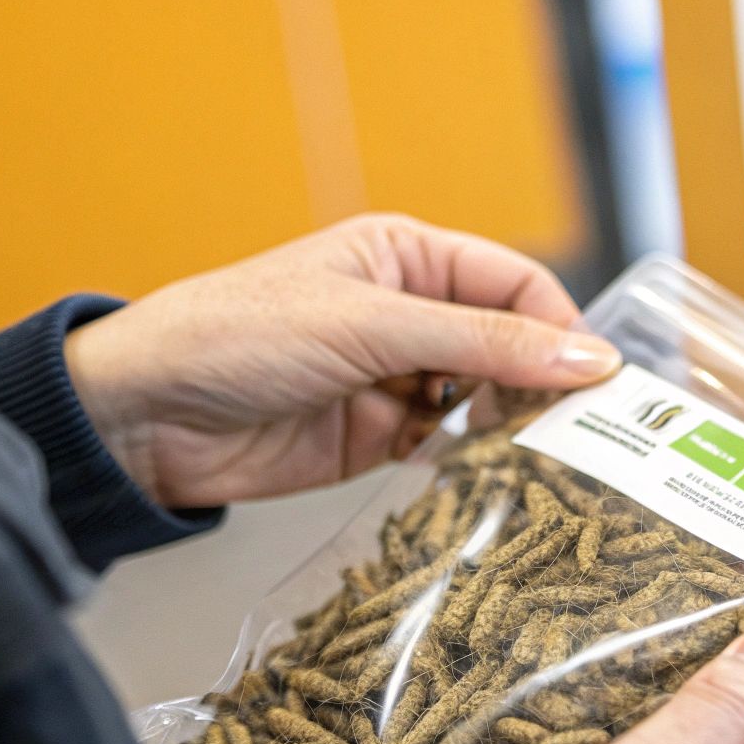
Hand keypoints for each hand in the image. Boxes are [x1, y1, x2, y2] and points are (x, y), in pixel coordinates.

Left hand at [62, 214, 619, 506]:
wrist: (145, 417)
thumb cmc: (239, 336)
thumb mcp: (370, 326)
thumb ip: (482, 343)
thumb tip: (588, 357)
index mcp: (410, 257)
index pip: (516, 286)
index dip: (561, 331)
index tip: (599, 385)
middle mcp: (412, 315)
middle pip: (510, 347)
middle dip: (544, 387)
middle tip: (585, 436)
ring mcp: (396, 380)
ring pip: (486, 404)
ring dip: (513, 432)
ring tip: (546, 467)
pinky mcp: (379, 440)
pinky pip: (449, 452)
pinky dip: (474, 469)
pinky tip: (494, 486)